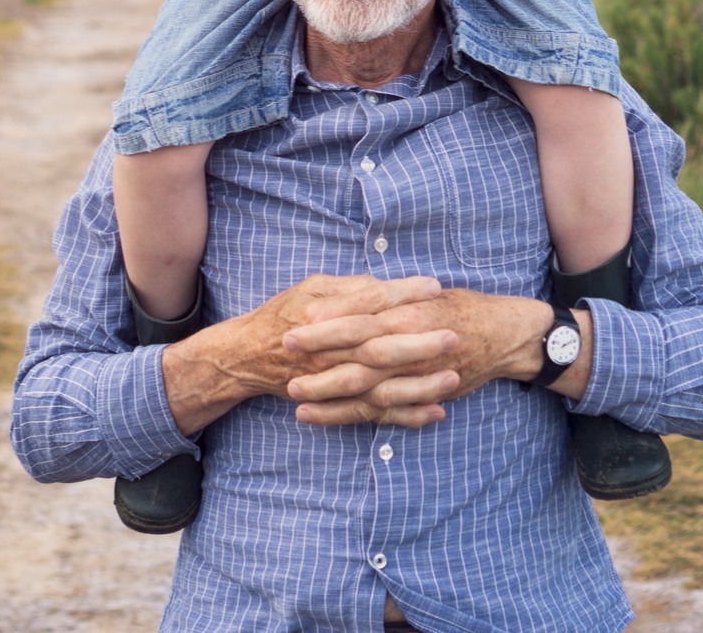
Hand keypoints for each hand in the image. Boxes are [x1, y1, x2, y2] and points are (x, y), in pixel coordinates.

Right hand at [163, 273, 454, 435]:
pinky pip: (375, 414)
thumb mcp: (311, 287)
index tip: (436, 287)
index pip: (370, 302)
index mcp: (322, 315)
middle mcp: (328, 350)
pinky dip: (405, 416)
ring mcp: (332, 381)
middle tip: (453, 334)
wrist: (248, 356)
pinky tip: (436, 411)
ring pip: (380, 386)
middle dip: (418, 342)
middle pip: (379, 346)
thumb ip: (349, 287)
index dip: (402, 294)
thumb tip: (385, 285)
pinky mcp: (337, 403)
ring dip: (418, 384)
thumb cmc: (283, 314)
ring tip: (453, 377)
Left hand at [284, 289, 556, 425]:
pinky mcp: (418, 394)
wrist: (503, 334)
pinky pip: (378, 409)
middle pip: (356, 349)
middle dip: (320, 351)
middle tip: (285, 350)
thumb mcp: (424, 295)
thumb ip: (390, 298)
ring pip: (364, 385)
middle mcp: (409, 342)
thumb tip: (354, 291)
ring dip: (326, 390)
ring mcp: (414, 373)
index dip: (329, 319)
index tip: (296, 319)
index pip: (360, 314)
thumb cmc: (459, 309)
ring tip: (292, 393)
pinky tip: (319, 416)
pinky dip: (348, 414)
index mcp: (407, 312)